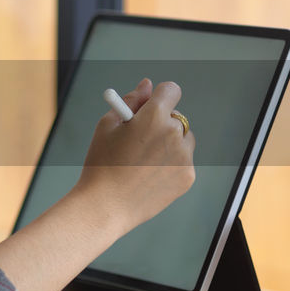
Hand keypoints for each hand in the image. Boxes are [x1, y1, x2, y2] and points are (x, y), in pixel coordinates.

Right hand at [75, 78, 195, 234]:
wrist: (106, 205)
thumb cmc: (101, 163)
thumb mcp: (107, 125)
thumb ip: (131, 101)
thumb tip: (147, 85)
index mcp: (154, 116)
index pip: (170, 90)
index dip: (159, 97)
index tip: (150, 107)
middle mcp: (175, 133)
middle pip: (176, 117)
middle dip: (161, 124)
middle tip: (139, 141)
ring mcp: (184, 156)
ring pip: (183, 140)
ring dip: (169, 144)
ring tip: (143, 162)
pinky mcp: (188, 176)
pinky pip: (183, 162)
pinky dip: (170, 165)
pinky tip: (148, 176)